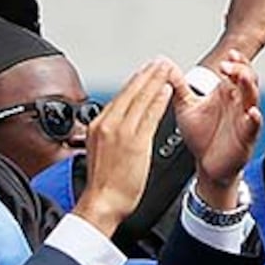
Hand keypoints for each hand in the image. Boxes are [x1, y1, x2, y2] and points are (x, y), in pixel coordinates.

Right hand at [71, 59, 174, 236]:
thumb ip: (110, 135)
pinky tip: (167, 91)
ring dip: (155, 81)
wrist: (101, 203)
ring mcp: (121, 133)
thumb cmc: (102, 185)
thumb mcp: (101, 153)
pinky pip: (149, 116)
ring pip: (140, 99)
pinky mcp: (134, 142)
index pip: (119, 97)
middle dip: (146, 74)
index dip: (135, 81)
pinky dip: (158, 101)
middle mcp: (107, 125)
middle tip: (159, 61)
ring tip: (166, 68)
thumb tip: (120, 126)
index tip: (145, 71)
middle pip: (130, 92)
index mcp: (98, 126)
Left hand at [170, 51, 264, 207]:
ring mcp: (244, 119)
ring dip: (249, 86)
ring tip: (241, 77)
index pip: (237, 70)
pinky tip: (252, 113)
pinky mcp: (246, 137)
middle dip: (241, 69)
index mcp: (226, 93)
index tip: (228, 54)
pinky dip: (254, 118)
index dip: (235, 61)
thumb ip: (178, 87)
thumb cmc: (202, 136)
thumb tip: (167, 68)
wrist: (207, 165)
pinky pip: (254, 126)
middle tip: (228, 65)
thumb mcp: (186, 107)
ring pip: (253, 98)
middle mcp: (238, 103)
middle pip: (248, 79)